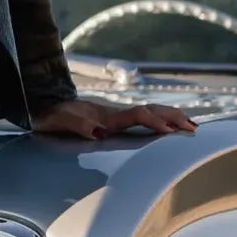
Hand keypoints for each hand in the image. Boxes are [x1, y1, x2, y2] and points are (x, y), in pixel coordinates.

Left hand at [32, 97, 198, 139]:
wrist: (42, 105)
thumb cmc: (50, 115)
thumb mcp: (59, 120)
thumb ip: (77, 124)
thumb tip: (97, 131)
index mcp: (106, 116)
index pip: (138, 115)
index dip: (155, 121)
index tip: (171, 130)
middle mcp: (115, 114)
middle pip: (151, 111)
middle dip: (173, 117)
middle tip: (194, 128)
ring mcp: (115, 116)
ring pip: (150, 112)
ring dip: (171, 117)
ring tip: (191, 125)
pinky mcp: (113, 119)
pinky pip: (142, 117)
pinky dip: (160, 119)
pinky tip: (168, 125)